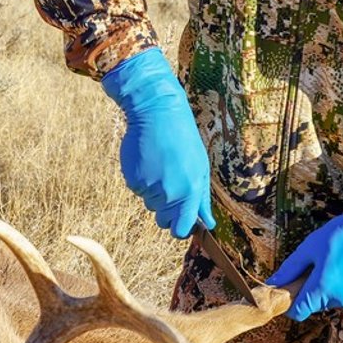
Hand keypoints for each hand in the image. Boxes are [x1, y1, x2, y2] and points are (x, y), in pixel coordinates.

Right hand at [101, 47, 214, 238]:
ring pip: (150, 203)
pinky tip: (148, 162)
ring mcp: (149, 188)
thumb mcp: (200, 168)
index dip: (180, 228)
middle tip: (170, 184)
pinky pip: (138, 191)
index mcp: (190, 191)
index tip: (179, 222)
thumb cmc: (183, 140)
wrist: (157, 114)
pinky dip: (142, 180)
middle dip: (166, 209)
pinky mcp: (133, 181)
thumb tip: (208, 223)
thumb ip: (201, 199)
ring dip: (154, 191)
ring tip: (161, 166)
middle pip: (163, 219)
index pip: (182, 228)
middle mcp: (170, 193)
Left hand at [267, 162, 342, 320]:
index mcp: (323, 287)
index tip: (290, 290)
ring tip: (339, 262)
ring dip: (331, 287)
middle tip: (318, 266)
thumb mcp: (311, 246)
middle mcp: (341, 299)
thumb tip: (271, 283)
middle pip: (316, 304)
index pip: (298, 312)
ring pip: (334, 300)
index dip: (290, 304)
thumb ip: (290, 269)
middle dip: (312, 290)